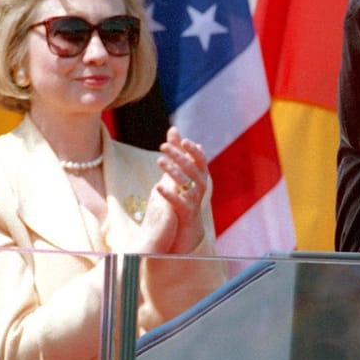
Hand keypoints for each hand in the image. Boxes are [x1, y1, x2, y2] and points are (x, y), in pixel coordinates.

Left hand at [153, 126, 208, 254]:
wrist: (187, 230)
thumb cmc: (183, 196)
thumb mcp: (180, 172)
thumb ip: (177, 150)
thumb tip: (173, 129)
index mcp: (200, 177)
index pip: (201, 161)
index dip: (194, 151)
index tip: (184, 141)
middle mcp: (201, 188)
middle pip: (193, 170)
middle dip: (179, 157)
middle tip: (162, 147)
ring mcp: (195, 202)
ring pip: (188, 185)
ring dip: (174, 172)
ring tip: (159, 161)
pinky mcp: (186, 214)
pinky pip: (180, 204)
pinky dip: (169, 194)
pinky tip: (158, 186)